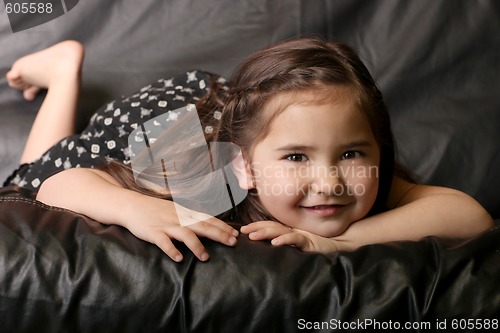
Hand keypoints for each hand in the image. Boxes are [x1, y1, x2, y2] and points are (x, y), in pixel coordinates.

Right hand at [122, 195, 237, 261]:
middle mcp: (179, 218)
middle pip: (202, 226)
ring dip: (197, 246)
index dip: (223, 227)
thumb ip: (190, 217)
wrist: (132, 205)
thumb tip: (207, 224)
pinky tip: (179, 258)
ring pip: (185, 235)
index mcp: (185, 213)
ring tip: (205, 257)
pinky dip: (172, 250)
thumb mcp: (176, 210)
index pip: (208, 219)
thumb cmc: (156, 210)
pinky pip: (164, 242)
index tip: (236, 234)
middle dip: (219, 234)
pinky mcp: (153, 233)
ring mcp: (166, 225)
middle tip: (232, 243)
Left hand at [240, 221, 338, 253]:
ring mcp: (301, 234)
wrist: (341, 243)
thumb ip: (289, 243)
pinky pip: (295, 239)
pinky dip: (285, 240)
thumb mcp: (301, 244)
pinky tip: (275, 243)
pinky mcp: (309, 241)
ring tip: (252, 236)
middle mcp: (294, 230)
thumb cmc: (321, 245)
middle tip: (242, 231)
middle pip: (272, 227)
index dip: (257, 226)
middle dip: (256, 228)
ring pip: (280, 231)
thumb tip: (273, 246)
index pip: (271, 226)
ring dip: (265, 233)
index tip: (243, 229)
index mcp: (290, 231)